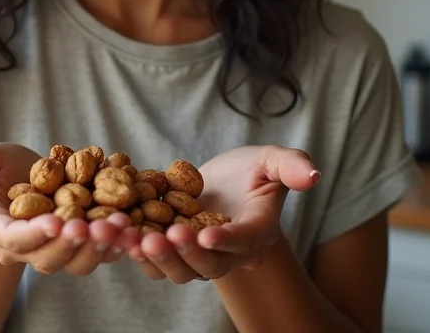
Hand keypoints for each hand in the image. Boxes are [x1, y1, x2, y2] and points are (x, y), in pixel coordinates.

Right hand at [0, 143, 132, 274]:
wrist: (20, 178)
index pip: (13, 239)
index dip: (34, 234)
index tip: (57, 222)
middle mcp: (24, 248)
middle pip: (48, 257)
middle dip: (75, 244)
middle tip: (99, 226)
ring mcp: (54, 248)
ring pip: (76, 261)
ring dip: (101, 246)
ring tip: (123, 226)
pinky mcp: (79, 243)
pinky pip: (98, 252)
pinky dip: (118, 243)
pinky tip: (136, 229)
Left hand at [129, 145, 320, 283]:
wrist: (225, 183)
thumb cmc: (252, 171)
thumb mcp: (272, 160)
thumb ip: (291, 165)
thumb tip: (313, 174)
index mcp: (256, 232)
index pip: (244, 240)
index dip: (226, 240)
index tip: (205, 234)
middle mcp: (228, 253)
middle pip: (208, 264)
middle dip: (183, 253)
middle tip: (161, 236)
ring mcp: (198, 255)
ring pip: (178, 269)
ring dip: (154, 257)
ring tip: (130, 237)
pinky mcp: (171, 249)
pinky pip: (153, 260)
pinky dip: (134, 250)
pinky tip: (116, 234)